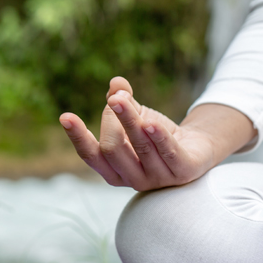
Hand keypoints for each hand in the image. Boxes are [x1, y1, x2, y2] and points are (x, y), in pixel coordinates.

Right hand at [59, 77, 229, 191]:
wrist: (196, 148)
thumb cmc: (157, 134)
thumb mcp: (136, 116)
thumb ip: (123, 101)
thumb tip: (116, 82)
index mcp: (114, 170)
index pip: (91, 156)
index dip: (78, 137)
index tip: (65, 116)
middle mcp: (133, 179)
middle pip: (113, 149)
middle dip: (111, 120)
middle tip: (116, 98)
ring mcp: (158, 179)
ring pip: (140, 147)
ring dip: (129, 120)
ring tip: (121, 97)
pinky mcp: (183, 172)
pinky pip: (168, 153)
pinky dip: (158, 136)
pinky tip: (150, 121)